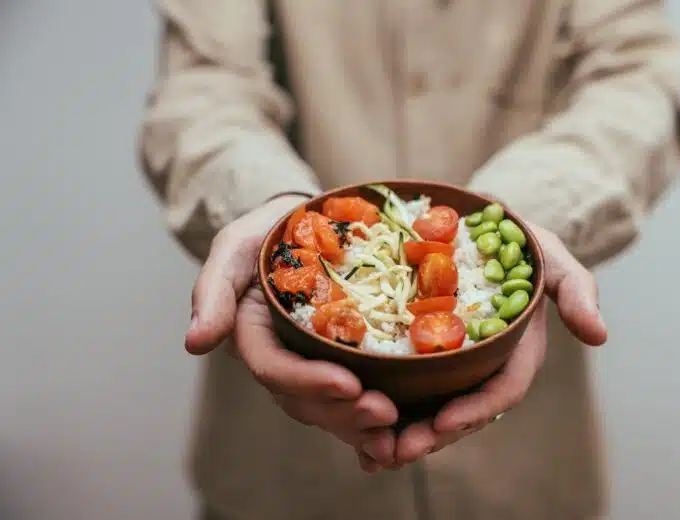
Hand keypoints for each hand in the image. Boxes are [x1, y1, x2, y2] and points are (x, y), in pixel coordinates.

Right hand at [184, 195, 399, 467]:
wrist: (302, 225)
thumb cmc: (265, 233)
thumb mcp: (233, 248)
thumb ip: (213, 291)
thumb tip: (195, 343)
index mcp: (254, 338)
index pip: (274, 369)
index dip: (308, 381)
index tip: (349, 384)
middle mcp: (283, 361)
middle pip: (308, 400)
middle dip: (345, 412)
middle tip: (386, 413)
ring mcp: (314, 366)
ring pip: (334, 409)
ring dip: (364, 425)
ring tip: (400, 430)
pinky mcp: (346, 363)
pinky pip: (359, 398)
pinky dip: (382, 419)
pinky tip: (408, 430)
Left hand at [390, 223, 607, 466]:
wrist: (481, 229)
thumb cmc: (519, 244)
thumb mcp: (550, 256)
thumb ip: (575, 290)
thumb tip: (599, 335)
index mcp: (515, 353)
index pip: (502, 391)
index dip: (475, 410)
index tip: (444, 421)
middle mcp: (483, 367)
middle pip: (460, 412)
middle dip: (430, 435)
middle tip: (394, 450)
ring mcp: (453, 367)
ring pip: (430, 410)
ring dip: (402, 434)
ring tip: (371, 451)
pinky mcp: (424, 358)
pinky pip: (407, 392)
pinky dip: (385, 415)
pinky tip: (357, 436)